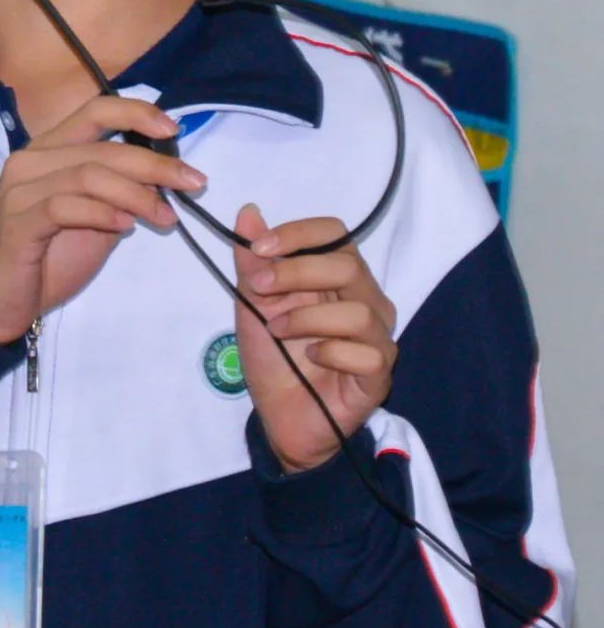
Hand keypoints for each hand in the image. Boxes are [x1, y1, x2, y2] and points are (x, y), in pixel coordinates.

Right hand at [0, 97, 206, 343]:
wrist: (0, 302)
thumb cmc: (48, 257)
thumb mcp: (95, 219)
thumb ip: (121, 194)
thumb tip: (165, 177)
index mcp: (49, 149)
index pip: (94, 112)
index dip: (136, 113)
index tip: (173, 130)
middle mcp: (31, 160)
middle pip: (101, 149)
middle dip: (154, 164)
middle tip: (193, 182)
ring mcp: (20, 190)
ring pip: (88, 175)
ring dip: (136, 194)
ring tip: (166, 216)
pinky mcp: (17, 223)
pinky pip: (65, 207)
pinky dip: (102, 213)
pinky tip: (124, 226)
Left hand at [232, 205, 396, 473]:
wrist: (279, 416)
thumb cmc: (273, 356)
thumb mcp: (253, 304)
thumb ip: (252, 261)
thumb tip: (247, 211)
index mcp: (338, 276)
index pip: (335, 233)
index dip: (298, 234)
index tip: (259, 247)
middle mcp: (366, 299)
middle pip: (347, 265)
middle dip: (296, 271)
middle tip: (260, 289)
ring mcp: (377, 338)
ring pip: (358, 310)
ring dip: (306, 318)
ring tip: (277, 331)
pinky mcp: (379, 374)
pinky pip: (367, 353)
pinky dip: (332, 352)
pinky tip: (312, 359)